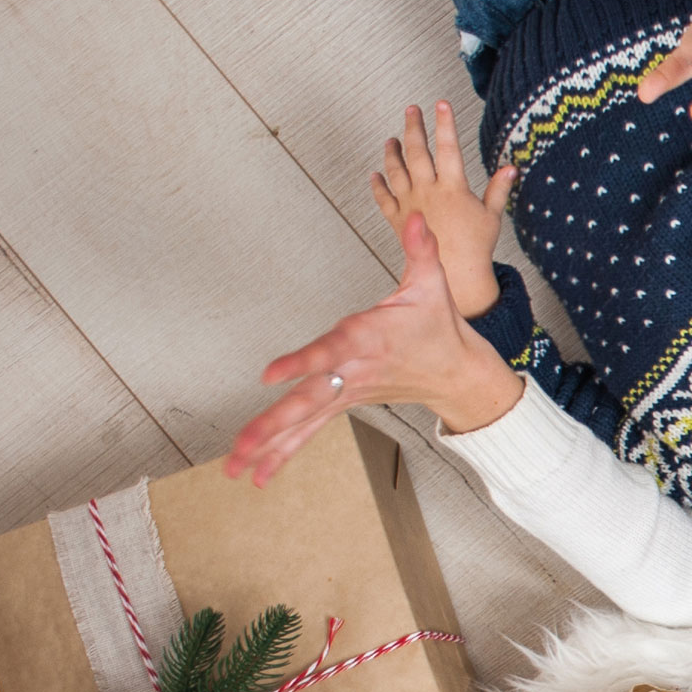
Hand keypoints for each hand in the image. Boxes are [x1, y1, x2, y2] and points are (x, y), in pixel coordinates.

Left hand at [228, 214, 522, 484]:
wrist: (456, 372)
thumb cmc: (437, 325)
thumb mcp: (432, 284)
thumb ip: (421, 249)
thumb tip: (415, 217)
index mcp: (367, 340)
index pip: (330, 352)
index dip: (301, 362)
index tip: (270, 374)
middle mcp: (352, 373)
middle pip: (308, 401)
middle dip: (273, 424)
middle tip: (242, 445)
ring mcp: (346, 393)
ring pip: (303, 423)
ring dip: (268, 447)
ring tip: (235, 469)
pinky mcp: (342, 403)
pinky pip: (308, 431)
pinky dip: (281, 453)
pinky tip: (256, 474)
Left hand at [372, 101, 514, 317]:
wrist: (454, 275)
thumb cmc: (475, 247)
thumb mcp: (492, 216)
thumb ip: (499, 189)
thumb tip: (511, 168)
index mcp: (453, 188)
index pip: (448, 147)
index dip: (445, 123)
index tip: (441, 104)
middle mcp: (428, 192)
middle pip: (417, 151)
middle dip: (414, 127)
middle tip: (412, 110)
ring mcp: (410, 204)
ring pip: (396, 170)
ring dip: (393, 151)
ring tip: (392, 139)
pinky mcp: (398, 219)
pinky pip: (383, 198)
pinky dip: (378, 185)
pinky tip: (376, 174)